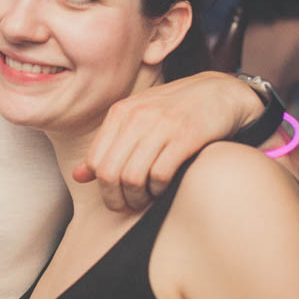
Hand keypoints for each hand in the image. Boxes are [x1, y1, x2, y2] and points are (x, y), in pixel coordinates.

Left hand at [74, 71, 262, 210]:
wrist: (220, 93)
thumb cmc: (175, 111)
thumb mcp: (137, 120)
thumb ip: (108, 146)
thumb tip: (78, 176)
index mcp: (120, 112)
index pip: (95, 160)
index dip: (102, 187)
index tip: (115, 197)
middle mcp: (136, 116)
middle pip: (109, 172)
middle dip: (116, 198)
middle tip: (128, 206)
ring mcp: (160, 125)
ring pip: (132, 177)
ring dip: (138, 197)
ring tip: (146, 199)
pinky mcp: (185, 136)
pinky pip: (160, 174)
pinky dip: (159, 189)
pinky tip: (164, 187)